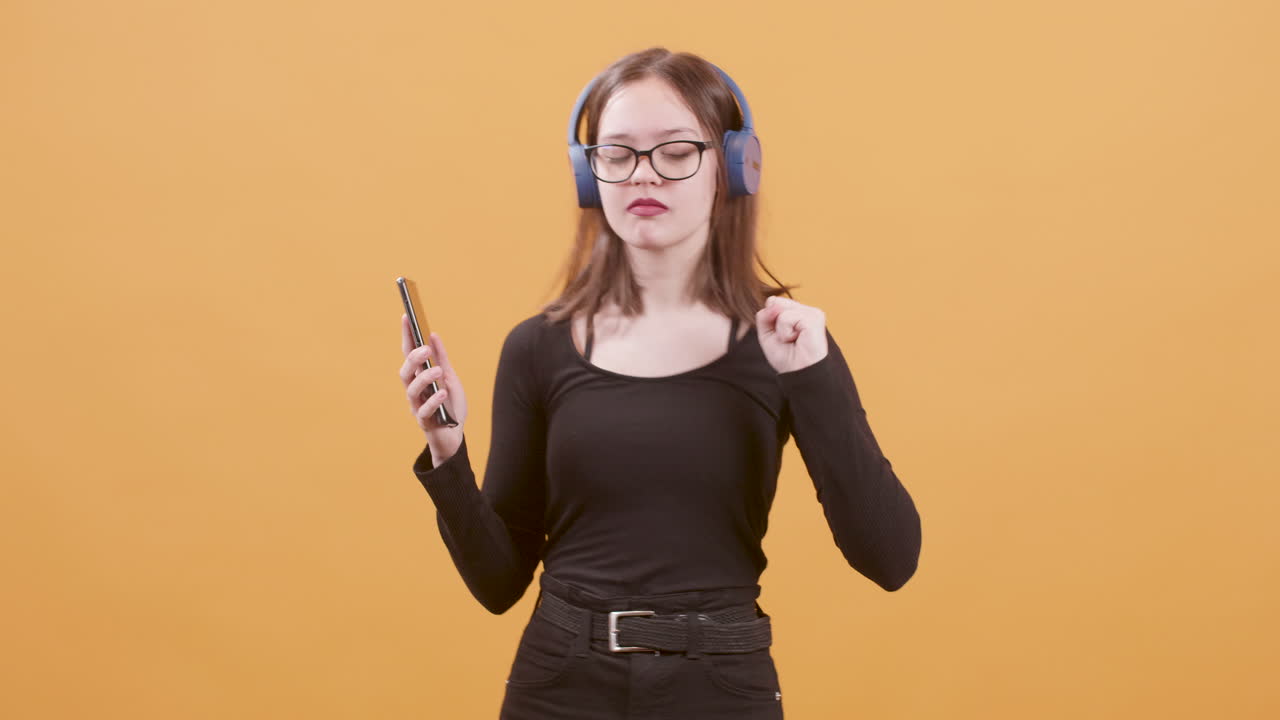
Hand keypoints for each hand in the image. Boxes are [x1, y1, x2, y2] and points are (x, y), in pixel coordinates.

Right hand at [399, 313, 466, 463]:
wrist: (455, 435)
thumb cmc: (450, 405)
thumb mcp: (450, 378)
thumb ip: (442, 359)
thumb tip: (433, 335)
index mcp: (419, 377)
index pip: (409, 353)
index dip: (406, 336)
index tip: (406, 317)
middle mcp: (414, 390)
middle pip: (405, 371)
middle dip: (413, 358)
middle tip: (426, 349)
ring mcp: (416, 406)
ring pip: (411, 390)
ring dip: (424, 378)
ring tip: (438, 371)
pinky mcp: (424, 422)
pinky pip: (424, 411)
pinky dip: (434, 400)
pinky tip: (443, 392)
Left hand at [755, 296, 828, 373]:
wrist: (798, 373)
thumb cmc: (786, 357)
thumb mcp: (766, 334)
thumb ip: (764, 316)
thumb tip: (772, 301)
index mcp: (796, 312)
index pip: (773, 301)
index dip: (769, 318)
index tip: (779, 336)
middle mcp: (805, 310)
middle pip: (775, 301)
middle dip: (773, 323)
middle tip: (786, 339)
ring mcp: (812, 312)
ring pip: (779, 309)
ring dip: (780, 330)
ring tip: (792, 340)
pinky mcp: (814, 317)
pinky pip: (786, 317)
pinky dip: (785, 332)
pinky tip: (797, 339)